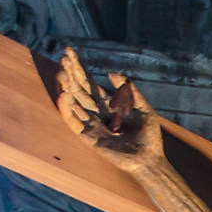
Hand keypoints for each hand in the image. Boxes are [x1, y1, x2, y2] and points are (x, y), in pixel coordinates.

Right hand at [58, 48, 164, 174]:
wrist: (150, 160)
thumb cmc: (150, 137)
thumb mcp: (144, 109)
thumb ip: (130, 92)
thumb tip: (113, 73)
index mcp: (107, 105)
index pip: (88, 83)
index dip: (78, 68)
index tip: (69, 52)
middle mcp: (96, 113)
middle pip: (77, 90)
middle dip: (70, 74)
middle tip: (63, 58)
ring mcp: (90, 124)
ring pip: (72, 103)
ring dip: (65, 88)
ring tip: (61, 73)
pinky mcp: (88, 136)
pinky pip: (73, 121)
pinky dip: (66, 108)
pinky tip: (64, 95)